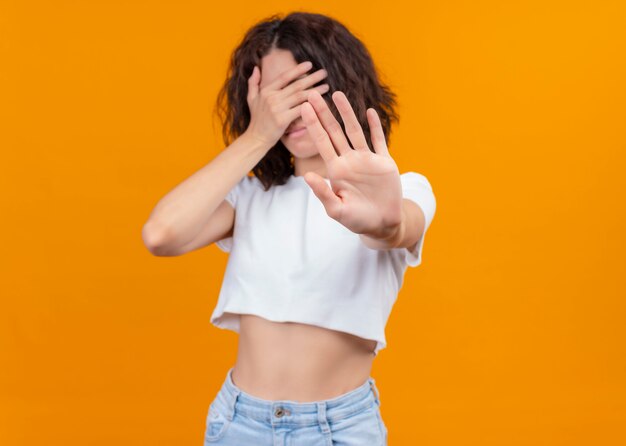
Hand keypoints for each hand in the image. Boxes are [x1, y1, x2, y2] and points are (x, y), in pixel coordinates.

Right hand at [245, 61, 329, 147]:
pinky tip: (321, 103)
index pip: (284, 77)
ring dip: (315, 91)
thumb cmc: (256, 119)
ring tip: (326, 86)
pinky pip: (301, 110)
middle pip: (296, 85)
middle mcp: (272, 98)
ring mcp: (277, 109)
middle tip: (324, 72)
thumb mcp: (251, 99)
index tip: (310, 64)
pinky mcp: (282, 120)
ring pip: (300, 96)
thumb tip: (256, 68)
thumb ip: (253, 83)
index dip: (297, 69)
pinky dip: (312, 106)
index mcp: (266, 91)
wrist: (256, 139)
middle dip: (311, 78)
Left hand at [300, 90, 402, 238]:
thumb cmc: (357, 220)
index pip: (321, 142)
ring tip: (337, 94)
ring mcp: (367, 159)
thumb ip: (322, 193)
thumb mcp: (337, 210)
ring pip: (355, 131)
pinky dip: (375, 126)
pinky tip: (369, 111)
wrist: (382, 224)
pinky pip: (378, 140)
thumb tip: (307, 176)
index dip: (312, 125)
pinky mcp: (384, 162)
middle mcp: (349, 160)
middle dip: (323, 113)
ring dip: (346, 113)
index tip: (303, 107)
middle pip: (334, 131)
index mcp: (336, 170)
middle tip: (312, 93)